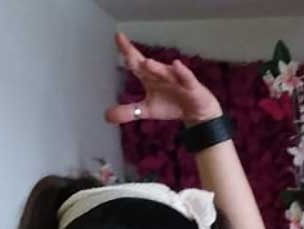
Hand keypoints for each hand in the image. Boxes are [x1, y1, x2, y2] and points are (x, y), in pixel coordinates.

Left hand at [108, 32, 222, 125]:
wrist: (196, 112)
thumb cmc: (171, 105)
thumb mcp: (147, 111)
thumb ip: (128, 112)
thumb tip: (107, 116)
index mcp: (149, 78)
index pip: (135, 63)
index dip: (126, 51)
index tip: (117, 37)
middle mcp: (161, 75)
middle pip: (146, 64)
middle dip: (135, 54)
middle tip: (124, 44)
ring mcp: (176, 79)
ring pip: (165, 72)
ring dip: (156, 67)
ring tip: (146, 62)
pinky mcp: (191, 86)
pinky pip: (186, 78)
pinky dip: (182, 72)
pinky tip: (177, 66)